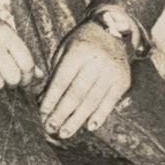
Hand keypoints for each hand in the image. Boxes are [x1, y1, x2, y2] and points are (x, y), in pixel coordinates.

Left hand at [40, 21, 130, 140]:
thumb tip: (42, 101)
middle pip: (76, 94)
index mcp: (78, 52)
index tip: (42, 114)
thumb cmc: (82, 42)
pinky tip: (89, 127)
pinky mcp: (123, 81)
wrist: (113, 31)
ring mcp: (111, 72)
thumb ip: (54, 74)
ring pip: (92, 101)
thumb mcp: (64, 49)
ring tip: (65, 133)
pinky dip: (99, 116)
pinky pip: (110, 102)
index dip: (51, 99)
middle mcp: (96, 62)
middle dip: (61, 113)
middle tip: (50, 128)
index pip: (62, 81)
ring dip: (77, 120)